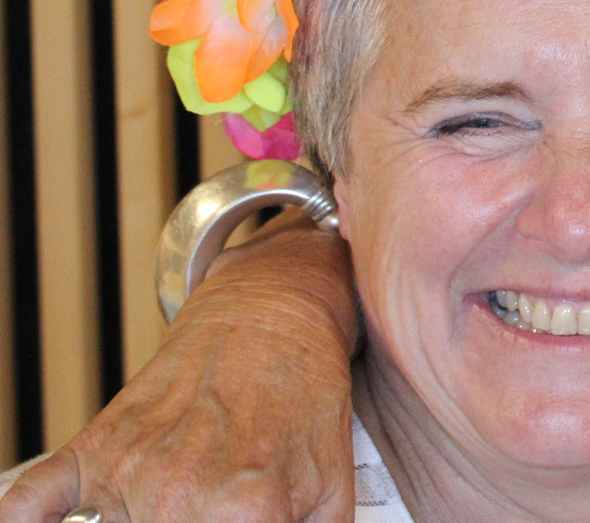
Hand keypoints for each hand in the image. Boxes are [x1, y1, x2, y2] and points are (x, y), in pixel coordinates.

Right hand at [0, 217, 358, 522]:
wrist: (270, 315)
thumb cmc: (306, 397)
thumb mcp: (331, 489)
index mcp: (249, 515)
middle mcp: (179, 501)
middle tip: (201, 512)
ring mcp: (127, 475)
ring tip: (160, 507)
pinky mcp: (90, 450)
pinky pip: (30, 507)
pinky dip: (27, 522)